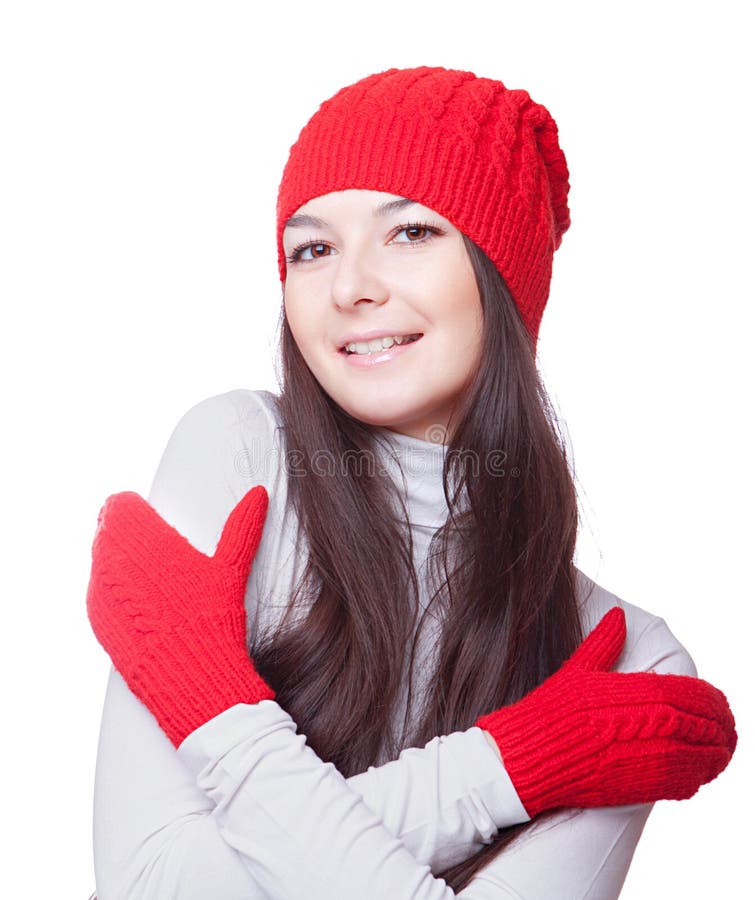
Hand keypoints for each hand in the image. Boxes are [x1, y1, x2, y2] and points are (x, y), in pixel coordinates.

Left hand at [86, 486, 274, 746]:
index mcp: (145, 539)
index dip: (133, 510)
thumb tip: (258, 493)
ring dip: (117, 561)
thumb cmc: (213, 619)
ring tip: (148, 576)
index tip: (147, 518)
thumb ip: (242, 526)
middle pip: (107, 531)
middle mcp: (115, 560)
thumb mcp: (230, 569)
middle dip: (124, 534)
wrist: (188, 675)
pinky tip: (140, 603)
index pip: (119, 506)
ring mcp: (102, 591)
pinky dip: (114, 591)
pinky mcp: (97, 619)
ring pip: (100, 561)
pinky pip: (100, 592)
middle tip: (150, 546)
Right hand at [476, 607, 736, 816]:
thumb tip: (619, 616)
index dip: (712, 699)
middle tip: (727, 728)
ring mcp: (647, 758)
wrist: (528, 756)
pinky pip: (685, 783)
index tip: (718, 703)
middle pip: (704, 724)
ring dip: (717, 754)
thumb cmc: (548, 710)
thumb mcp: (576, 669)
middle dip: (721, 727)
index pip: (693, 691)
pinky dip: (697, 778)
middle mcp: (649, 724)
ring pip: (701, 757)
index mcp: (635, 691)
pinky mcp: (640, 787)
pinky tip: (697, 774)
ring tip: (721, 751)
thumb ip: (605, 642)